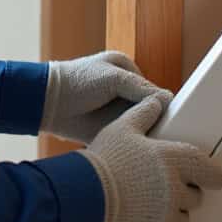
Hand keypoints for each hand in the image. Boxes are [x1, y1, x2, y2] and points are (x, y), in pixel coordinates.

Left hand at [40, 50, 163, 142]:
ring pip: (140, 124)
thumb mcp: (114, 78)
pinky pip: (127, 137)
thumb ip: (141, 89)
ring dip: (145, 133)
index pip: (154, 90)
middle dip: (155, 121)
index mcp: (127, 72)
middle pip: (149, 109)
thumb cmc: (78, 81)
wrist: (47, 103)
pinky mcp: (108, 130)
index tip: (174, 118)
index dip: (163, 104)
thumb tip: (168, 99)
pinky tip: (141, 149)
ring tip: (157, 145)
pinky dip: (133, 143)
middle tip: (168, 135)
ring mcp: (115, 112)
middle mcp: (123, 92)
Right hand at [79, 93, 221, 221]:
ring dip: (171, 212)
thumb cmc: (103, 160)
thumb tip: (157, 101)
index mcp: (175, 161)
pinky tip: (146, 221)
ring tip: (146, 202)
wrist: (82, 196)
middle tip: (159, 186)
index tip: (207, 176)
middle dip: (183, 192)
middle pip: (196, 197)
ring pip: (182, 218)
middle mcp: (176, 190)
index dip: (212, 175)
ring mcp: (167, 216)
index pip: (214, 174)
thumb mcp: (121, 128)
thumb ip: (144, 113)